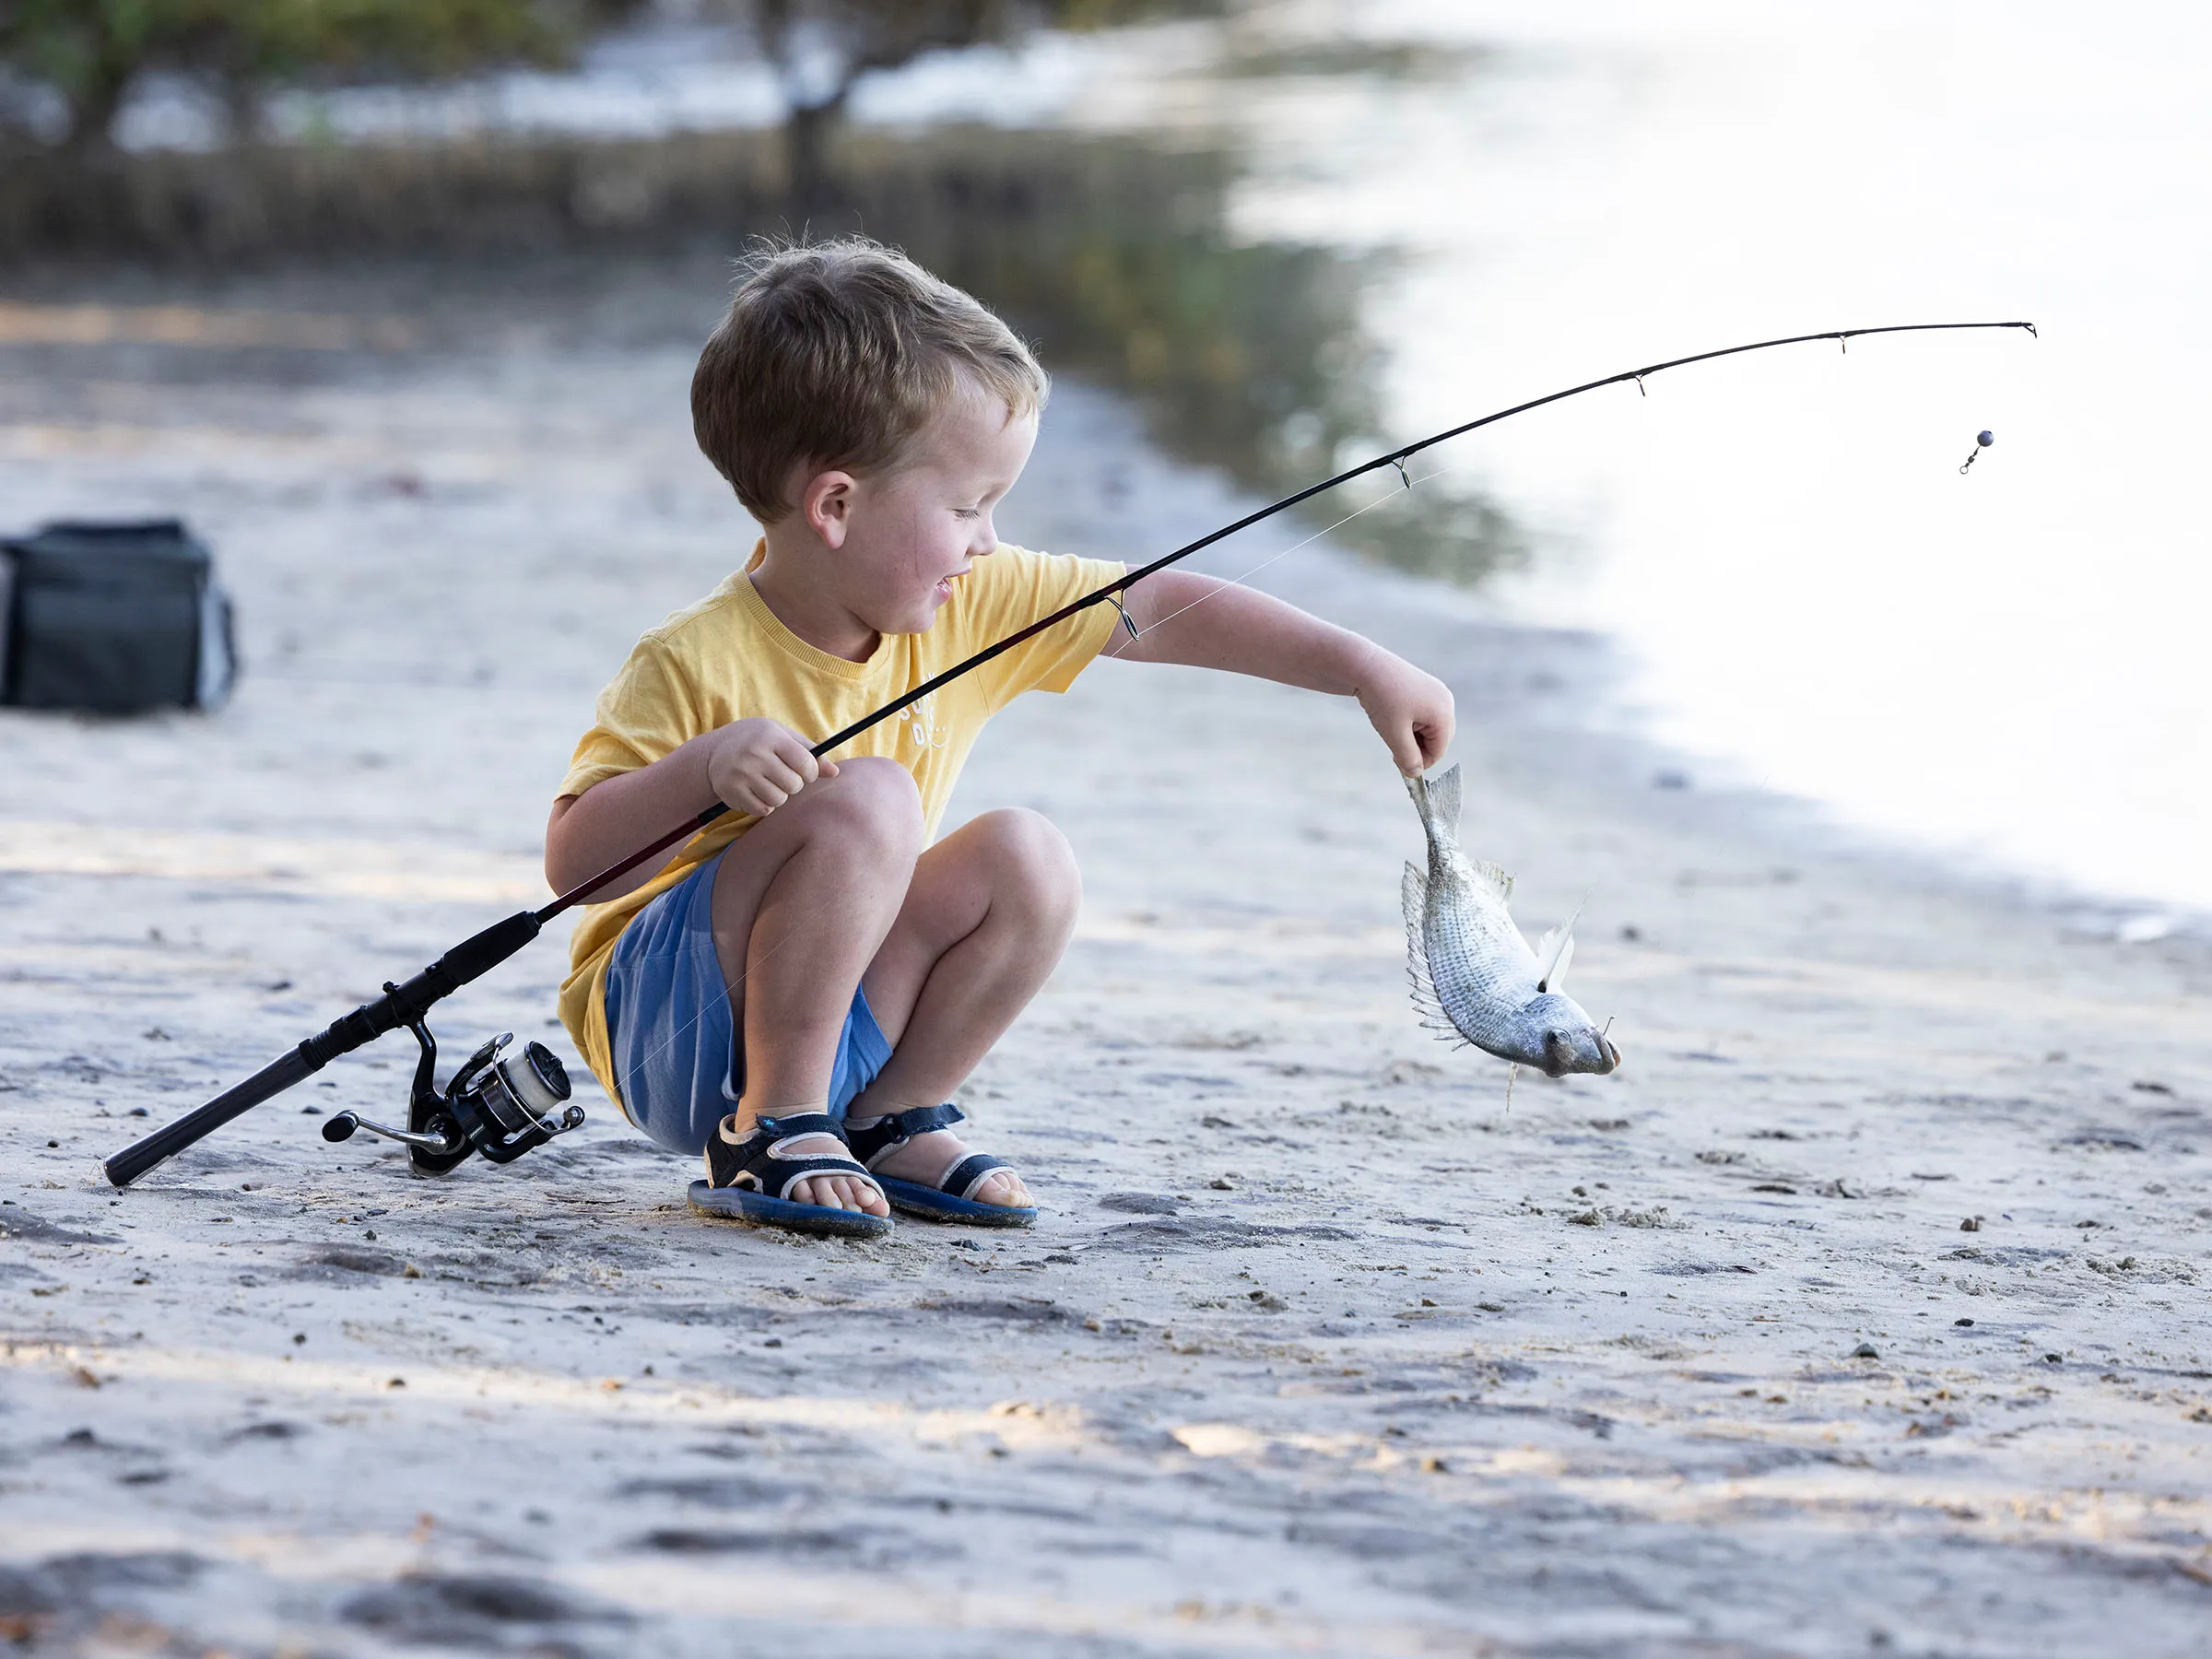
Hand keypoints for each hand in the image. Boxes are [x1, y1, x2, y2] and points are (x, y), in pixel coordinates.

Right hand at [704, 718, 837, 815]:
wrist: (714, 753)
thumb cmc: (757, 742)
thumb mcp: (782, 737)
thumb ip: (810, 752)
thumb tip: (834, 773)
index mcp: (771, 736)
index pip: (806, 763)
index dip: (811, 772)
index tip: (805, 772)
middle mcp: (755, 754)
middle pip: (794, 785)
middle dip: (794, 784)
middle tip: (783, 777)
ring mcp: (742, 774)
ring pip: (779, 800)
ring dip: (779, 796)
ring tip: (769, 783)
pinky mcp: (732, 791)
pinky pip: (763, 809)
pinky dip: (765, 805)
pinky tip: (756, 791)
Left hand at [1354, 650, 1454, 774]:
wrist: (1365, 665)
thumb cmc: (1382, 699)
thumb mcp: (1394, 734)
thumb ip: (1407, 758)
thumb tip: (1415, 774)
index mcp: (1443, 713)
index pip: (1439, 750)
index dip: (1419, 762)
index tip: (1398, 762)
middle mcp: (1446, 701)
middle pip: (1437, 739)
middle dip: (1417, 748)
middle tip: (1393, 747)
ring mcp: (1436, 692)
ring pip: (1429, 728)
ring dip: (1412, 735)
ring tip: (1391, 728)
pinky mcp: (1425, 687)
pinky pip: (1424, 715)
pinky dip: (1410, 722)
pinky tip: (1393, 716)